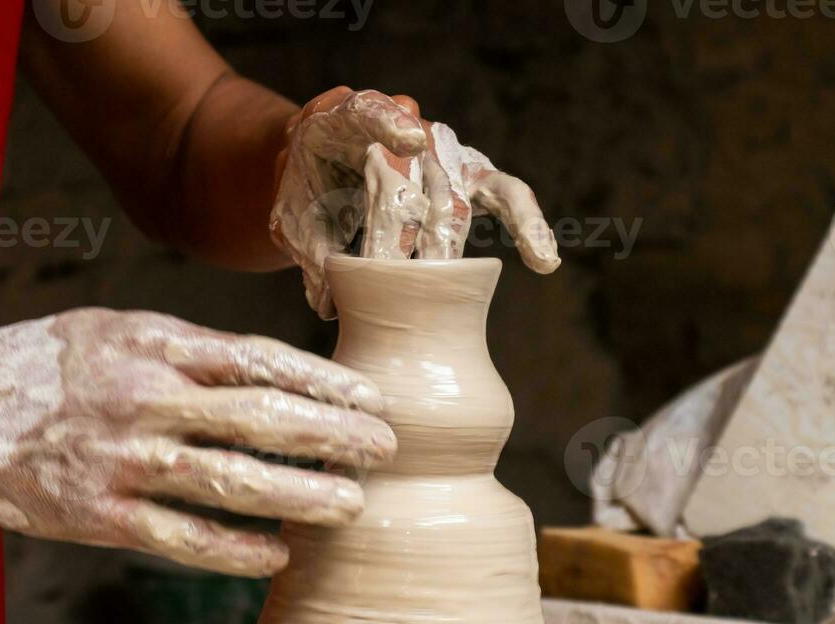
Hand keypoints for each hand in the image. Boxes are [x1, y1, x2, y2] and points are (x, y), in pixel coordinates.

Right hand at [0, 310, 394, 576]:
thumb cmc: (42, 366)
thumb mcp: (114, 331)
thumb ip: (186, 350)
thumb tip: (268, 370)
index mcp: (155, 345)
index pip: (260, 361)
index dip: (325, 382)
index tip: (374, 398)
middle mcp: (147, 398)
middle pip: (262, 417)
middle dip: (334, 435)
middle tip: (387, 449)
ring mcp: (124, 459)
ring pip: (232, 480)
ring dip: (300, 494)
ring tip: (351, 505)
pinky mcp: (100, 514)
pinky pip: (181, 537)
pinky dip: (234, 547)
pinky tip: (278, 554)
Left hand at [271, 87, 560, 318]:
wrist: (325, 170)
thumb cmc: (309, 188)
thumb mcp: (291, 213)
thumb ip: (307, 249)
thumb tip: (329, 303)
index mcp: (348, 119)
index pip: (370, 110)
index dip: (391, 123)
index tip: (410, 142)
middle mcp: (406, 126)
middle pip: (410, 181)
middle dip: (400, 236)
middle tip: (385, 279)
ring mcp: (443, 151)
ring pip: (454, 199)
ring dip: (447, 250)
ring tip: (454, 285)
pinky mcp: (472, 176)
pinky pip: (507, 195)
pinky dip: (528, 225)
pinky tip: (543, 260)